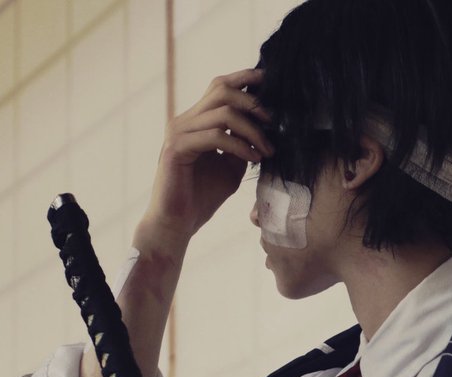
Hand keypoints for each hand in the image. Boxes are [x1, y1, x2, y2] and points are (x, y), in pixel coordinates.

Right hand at [141, 68, 274, 246]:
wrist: (177, 223)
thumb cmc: (202, 196)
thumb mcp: (231, 166)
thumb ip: (243, 145)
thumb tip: (267, 132)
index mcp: (196, 120)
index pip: (220, 86)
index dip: (246, 79)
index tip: (272, 84)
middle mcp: (185, 120)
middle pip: (222, 89)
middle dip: (254, 103)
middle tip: (274, 123)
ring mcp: (179, 132)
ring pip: (223, 112)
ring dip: (253, 130)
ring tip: (268, 151)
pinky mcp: (177, 148)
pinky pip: (216, 136)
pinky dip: (240, 145)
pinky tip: (254, 159)